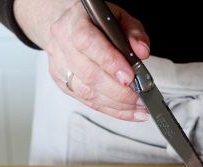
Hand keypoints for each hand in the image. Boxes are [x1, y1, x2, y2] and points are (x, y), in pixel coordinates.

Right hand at [14, 0, 149, 120]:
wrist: (70, 26)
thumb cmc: (95, 22)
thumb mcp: (119, 18)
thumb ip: (133, 32)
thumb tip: (142, 51)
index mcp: (75, 22)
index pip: (87, 43)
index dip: (109, 62)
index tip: (129, 77)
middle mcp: (63, 44)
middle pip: (89, 74)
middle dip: (119, 91)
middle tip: (140, 96)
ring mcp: (60, 66)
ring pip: (87, 92)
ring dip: (117, 104)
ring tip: (139, 107)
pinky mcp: (63, 84)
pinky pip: (88, 102)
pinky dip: (112, 110)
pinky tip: (129, 112)